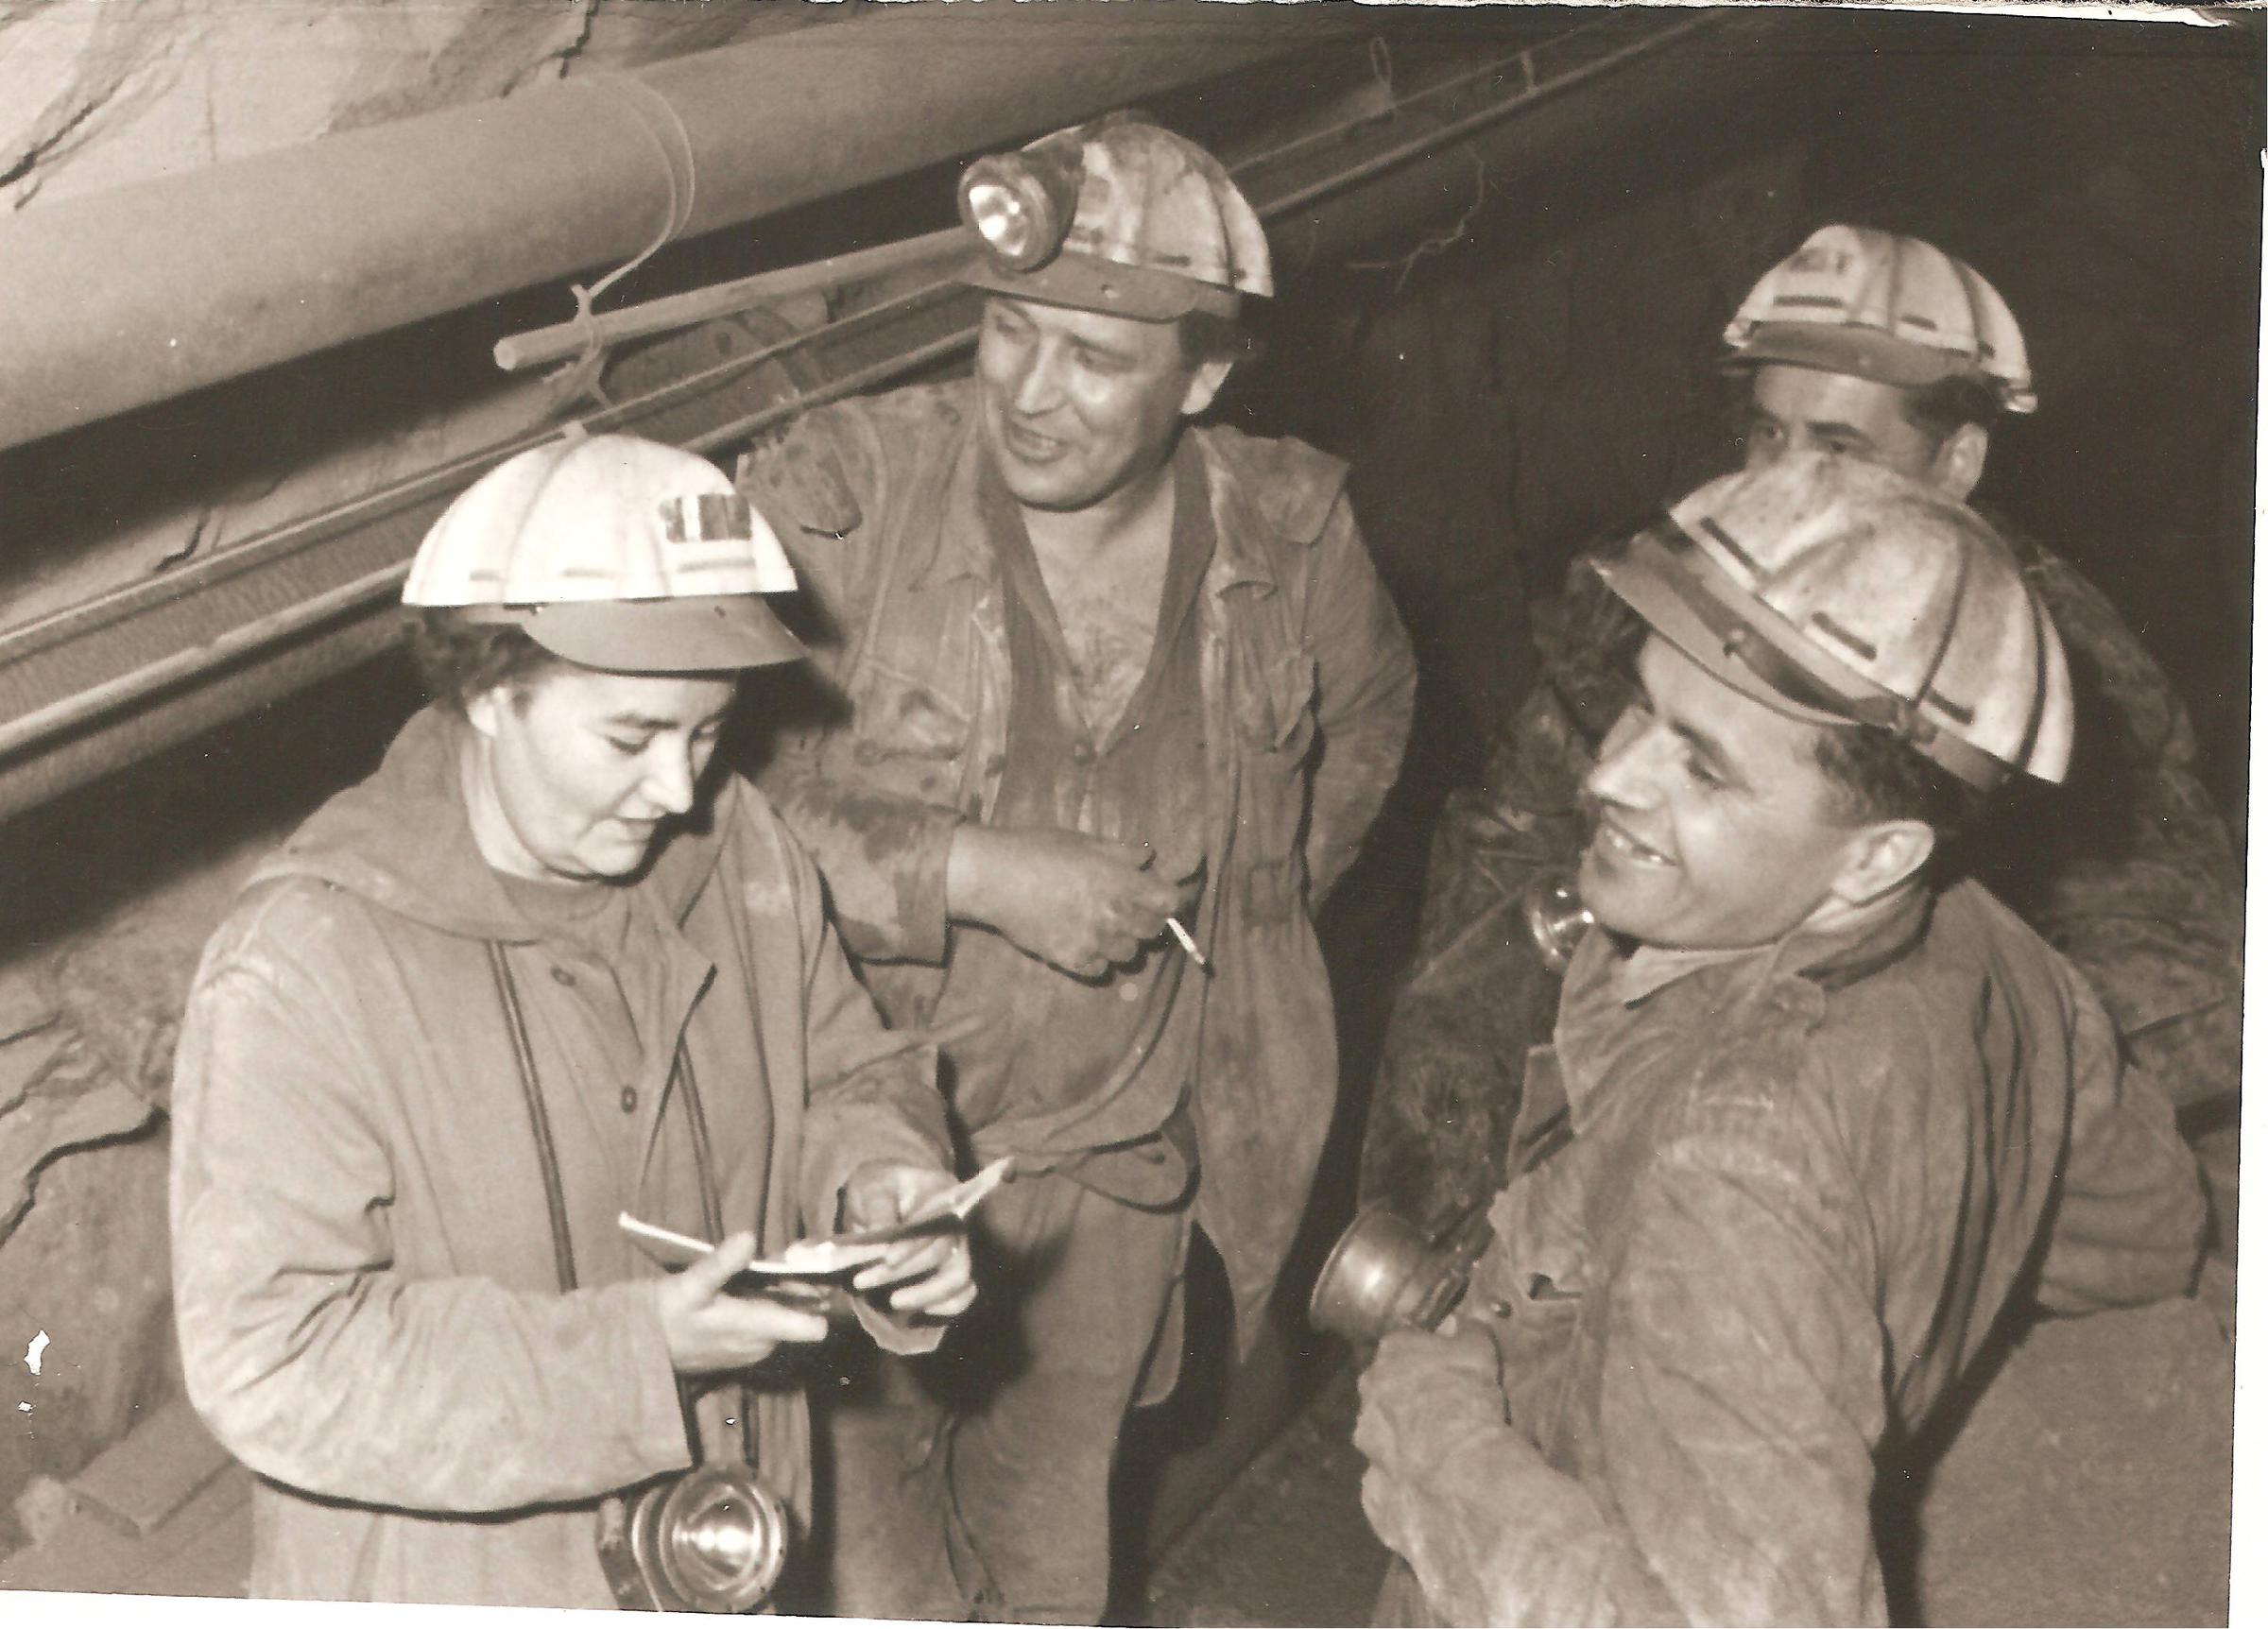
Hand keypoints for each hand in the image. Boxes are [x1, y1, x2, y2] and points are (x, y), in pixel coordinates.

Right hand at [656, 1232, 830, 1375]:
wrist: (642, 1348)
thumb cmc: (667, 1315)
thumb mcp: (690, 1285)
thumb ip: (721, 1263)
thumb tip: (749, 1238)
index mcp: (758, 1328)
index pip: (813, 1329)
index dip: (818, 1300)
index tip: (811, 1273)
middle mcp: (762, 1344)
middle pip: (801, 1316)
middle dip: (798, 1288)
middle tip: (784, 1258)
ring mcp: (753, 1348)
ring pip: (784, 1318)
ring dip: (781, 1294)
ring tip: (767, 1266)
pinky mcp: (741, 1347)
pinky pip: (767, 1325)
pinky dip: (766, 1305)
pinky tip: (750, 1285)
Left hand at [841, 1161, 977, 1319]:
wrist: (884, 1196)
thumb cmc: (880, 1187)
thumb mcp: (872, 1187)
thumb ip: (877, 1207)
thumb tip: (880, 1233)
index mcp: (943, 1195)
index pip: (935, 1224)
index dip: (912, 1246)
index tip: (887, 1259)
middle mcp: (957, 1223)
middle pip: (942, 1253)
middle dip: (902, 1272)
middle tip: (862, 1280)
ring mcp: (959, 1249)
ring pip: (959, 1277)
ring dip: (925, 1294)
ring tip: (893, 1302)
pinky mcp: (952, 1272)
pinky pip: (964, 1294)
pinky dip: (946, 1306)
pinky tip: (919, 1311)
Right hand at [947, 825, 1200, 978]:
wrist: (995, 877)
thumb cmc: (1039, 850)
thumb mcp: (1084, 841)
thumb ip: (1121, 853)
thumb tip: (1148, 857)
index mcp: (1122, 882)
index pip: (1170, 902)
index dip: (1168, 900)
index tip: (1158, 898)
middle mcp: (1115, 915)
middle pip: (1152, 931)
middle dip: (1145, 921)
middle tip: (1126, 912)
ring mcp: (1095, 941)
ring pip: (1128, 954)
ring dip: (1120, 943)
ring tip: (1100, 928)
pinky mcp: (1072, 960)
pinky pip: (1100, 970)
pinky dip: (1095, 960)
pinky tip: (1080, 941)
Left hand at [1353, 1324, 1502, 1475]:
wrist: (1453, 1463)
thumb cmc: (1466, 1395)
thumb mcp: (1479, 1351)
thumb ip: (1470, 1331)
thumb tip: (1470, 1319)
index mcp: (1393, 1350)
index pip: (1404, 1341)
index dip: (1425, 1353)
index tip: (1444, 1364)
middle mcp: (1370, 1388)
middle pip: (1385, 1384)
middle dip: (1406, 1392)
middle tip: (1439, 1405)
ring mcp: (1367, 1434)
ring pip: (1380, 1428)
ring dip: (1401, 1433)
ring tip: (1436, 1446)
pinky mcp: (1372, 1480)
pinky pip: (1387, 1473)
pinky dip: (1404, 1475)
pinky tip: (1428, 1481)